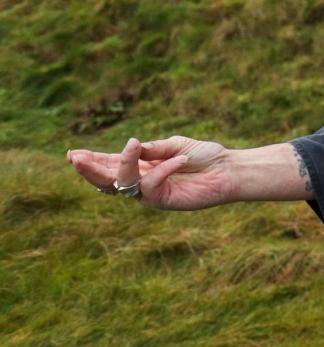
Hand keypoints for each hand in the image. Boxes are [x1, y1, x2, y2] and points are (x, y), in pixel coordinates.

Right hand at [68, 136, 232, 210]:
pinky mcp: (163, 201)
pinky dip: (164, 169)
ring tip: (130, 146)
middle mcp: (141, 181)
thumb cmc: (204, 156)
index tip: (72, 154)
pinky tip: (180, 159)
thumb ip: (152, 147)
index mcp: (140, 165)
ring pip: (124, 184)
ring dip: (124, 164)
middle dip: (90, 169)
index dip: (91, 160)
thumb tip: (130, 147)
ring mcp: (150, 193)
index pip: (110, 163)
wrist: (228, 169)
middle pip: (107, 180)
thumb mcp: (175, 145)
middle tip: (77, 158)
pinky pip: (152, 185)